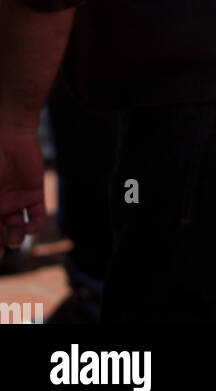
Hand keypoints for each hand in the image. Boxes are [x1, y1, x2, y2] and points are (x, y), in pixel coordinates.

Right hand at [0, 129, 45, 257]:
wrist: (14, 138)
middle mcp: (2, 207)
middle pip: (2, 234)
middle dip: (1, 246)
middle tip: (1, 253)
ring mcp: (18, 203)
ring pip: (19, 230)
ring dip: (17, 239)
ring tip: (14, 238)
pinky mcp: (35, 196)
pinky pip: (37, 217)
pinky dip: (35, 227)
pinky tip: (29, 228)